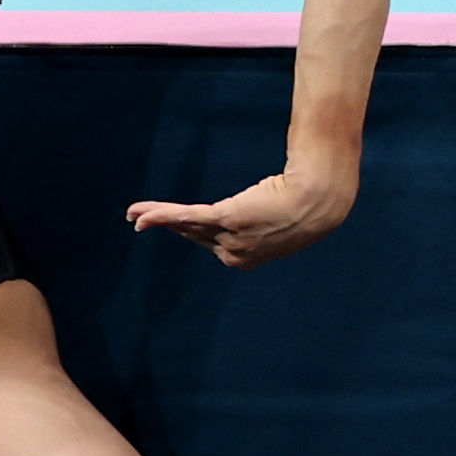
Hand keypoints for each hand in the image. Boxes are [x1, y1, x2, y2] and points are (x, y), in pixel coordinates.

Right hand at [124, 168, 355, 268]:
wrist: (321, 196)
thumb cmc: (309, 203)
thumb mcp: (281, 218)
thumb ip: (261, 222)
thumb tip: (256, 213)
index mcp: (247, 259)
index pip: (210, 242)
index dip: (190, 229)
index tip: (176, 220)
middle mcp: (235, 254)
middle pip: (194, 234)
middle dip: (168, 224)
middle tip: (141, 218)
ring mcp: (230, 237)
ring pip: (187, 225)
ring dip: (156, 218)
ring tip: (133, 215)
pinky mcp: (227, 217)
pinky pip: (188, 216)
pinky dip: (163, 214)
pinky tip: (142, 214)